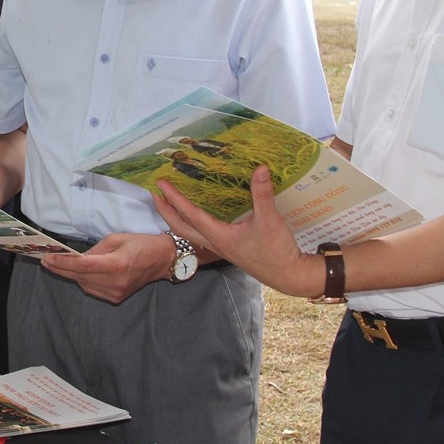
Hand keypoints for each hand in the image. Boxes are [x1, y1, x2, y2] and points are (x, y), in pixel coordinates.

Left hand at [38, 232, 173, 303]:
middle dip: (60, 269)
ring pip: (84, 285)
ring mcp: (116, 293)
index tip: (47, 258)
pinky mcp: (116, 298)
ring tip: (58, 264)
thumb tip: (76, 257)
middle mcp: (115, 282)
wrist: (163, 260)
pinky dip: (83, 281)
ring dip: (71, 275)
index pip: (82, 266)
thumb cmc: (141, 244)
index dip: (62, 262)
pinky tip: (78, 272)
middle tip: (45, 260)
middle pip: (79, 277)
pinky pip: (92, 290)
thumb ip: (95, 250)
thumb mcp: (116, 238)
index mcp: (116, 264)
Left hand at [153, 166, 320, 297]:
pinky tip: (197, 216)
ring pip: (188, 234)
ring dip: (175, 218)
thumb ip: (262, 194)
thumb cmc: (276, 251)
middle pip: (179, 228)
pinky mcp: (228, 249)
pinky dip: (191, 224)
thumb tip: (260, 168)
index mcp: (219, 236)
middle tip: (154, 193)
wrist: (288, 275)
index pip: (190, 215)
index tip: (161, 184)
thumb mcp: (269, 220)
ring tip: (168, 203)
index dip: (174, 198)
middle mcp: (214, 243)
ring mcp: (220, 247)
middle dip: (165, 211)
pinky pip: (201, 235)